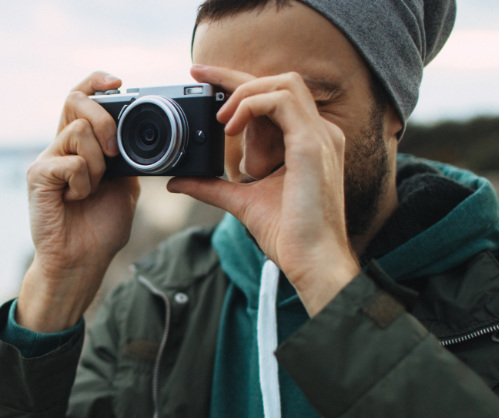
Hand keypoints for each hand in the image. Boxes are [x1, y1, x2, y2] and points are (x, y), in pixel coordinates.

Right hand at [17, 72, 140, 331]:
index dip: (96, 82)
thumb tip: (138, 135)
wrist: (82, 262)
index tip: (118, 82)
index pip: (80, 98)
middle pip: (75, 100)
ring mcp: (46, 160)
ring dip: (98, 164)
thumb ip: (127, 158)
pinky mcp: (38, 176)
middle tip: (114, 151)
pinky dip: (84, 183)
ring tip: (91, 190)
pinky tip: (76, 200)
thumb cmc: (99, 229)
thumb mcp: (124, 186)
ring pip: (79, 132)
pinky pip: (71, 163)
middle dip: (104, 118)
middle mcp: (58, 147)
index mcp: (78, 146)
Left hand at [168, 64, 358, 313]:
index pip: (275, 97)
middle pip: (280, 80)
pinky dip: (251, 105)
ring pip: (284, 83)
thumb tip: (178, 180)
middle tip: (199, 76)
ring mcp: (320, 135)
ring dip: (245, 92)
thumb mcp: (240, 201)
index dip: (240, 83)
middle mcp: (319, 133)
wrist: (313, 261)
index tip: (204, 79)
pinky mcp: (312, 144)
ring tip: (221, 119)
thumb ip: (211, 186)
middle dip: (237, 76)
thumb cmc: (288, 235)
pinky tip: (231, 127)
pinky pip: (281, 101)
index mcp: (307, 142)